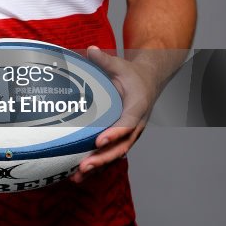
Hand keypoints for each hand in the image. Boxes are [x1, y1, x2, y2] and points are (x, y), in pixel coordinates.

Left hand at [69, 46, 159, 183]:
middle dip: (102, 158)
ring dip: (98, 167)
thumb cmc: (132, 74)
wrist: (147, 82)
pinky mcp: (121, 140)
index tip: (99, 141)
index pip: (127, 124)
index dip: (114, 134)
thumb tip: (91, 49)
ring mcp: (129, 135)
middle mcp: (135, 126)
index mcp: (137, 107)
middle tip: (84, 166)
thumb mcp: (121, 64)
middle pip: (121, 147)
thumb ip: (106, 60)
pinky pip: (110, 155)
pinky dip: (97, 166)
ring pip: (115, 155)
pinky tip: (79, 175)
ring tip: (78, 177)